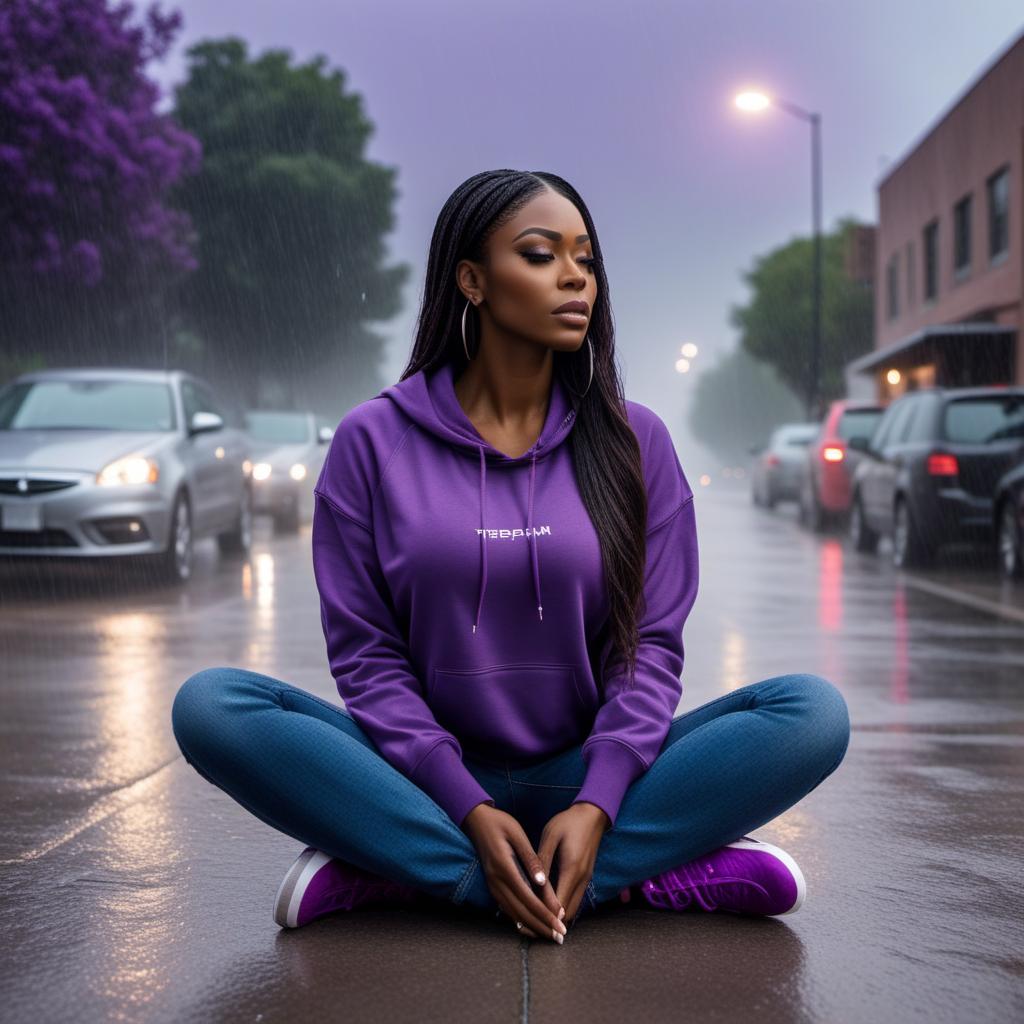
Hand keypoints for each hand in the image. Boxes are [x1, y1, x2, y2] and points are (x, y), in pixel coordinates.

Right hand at [462, 803, 567, 942]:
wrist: (476, 820)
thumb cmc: (500, 823)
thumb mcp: (517, 834)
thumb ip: (530, 859)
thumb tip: (542, 882)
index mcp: (505, 868)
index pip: (529, 899)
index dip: (545, 915)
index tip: (560, 925)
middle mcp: (497, 881)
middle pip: (521, 912)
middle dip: (541, 927)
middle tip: (559, 938)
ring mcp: (492, 885)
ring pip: (513, 913)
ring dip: (531, 926)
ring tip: (548, 935)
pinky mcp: (492, 885)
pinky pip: (506, 908)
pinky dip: (519, 919)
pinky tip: (530, 926)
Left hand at [536, 802, 608, 926]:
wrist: (593, 814)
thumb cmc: (568, 822)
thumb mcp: (550, 836)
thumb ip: (542, 861)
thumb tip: (533, 885)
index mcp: (571, 869)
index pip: (558, 903)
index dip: (543, 917)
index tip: (527, 925)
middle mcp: (582, 879)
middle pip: (567, 913)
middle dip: (549, 924)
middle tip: (528, 931)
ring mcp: (586, 880)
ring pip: (573, 909)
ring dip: (557, 919)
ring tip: (537, 925)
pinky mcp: (586, 878)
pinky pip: (575, 900)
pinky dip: (563, 910)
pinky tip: (549, 910)